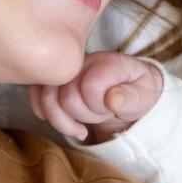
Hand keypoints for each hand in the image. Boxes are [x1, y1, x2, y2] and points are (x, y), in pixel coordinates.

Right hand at [29, 51, 163, 143]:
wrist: (129, 92)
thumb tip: (112, 99)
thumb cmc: (138, 94)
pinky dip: (47, 115)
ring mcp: (64, 70)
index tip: (112, 110)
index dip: (99, 106)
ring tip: (84, 122)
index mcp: (107, 62)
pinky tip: (66, 122)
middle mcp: (82, 61)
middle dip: (84, 115)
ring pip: (47, 99)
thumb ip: (132, 97)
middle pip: (66, 97)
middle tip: (101, 114)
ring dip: (66, 119)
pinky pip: (36, 98)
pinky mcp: (52, 80)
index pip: (90, 87)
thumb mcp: (145, 97)